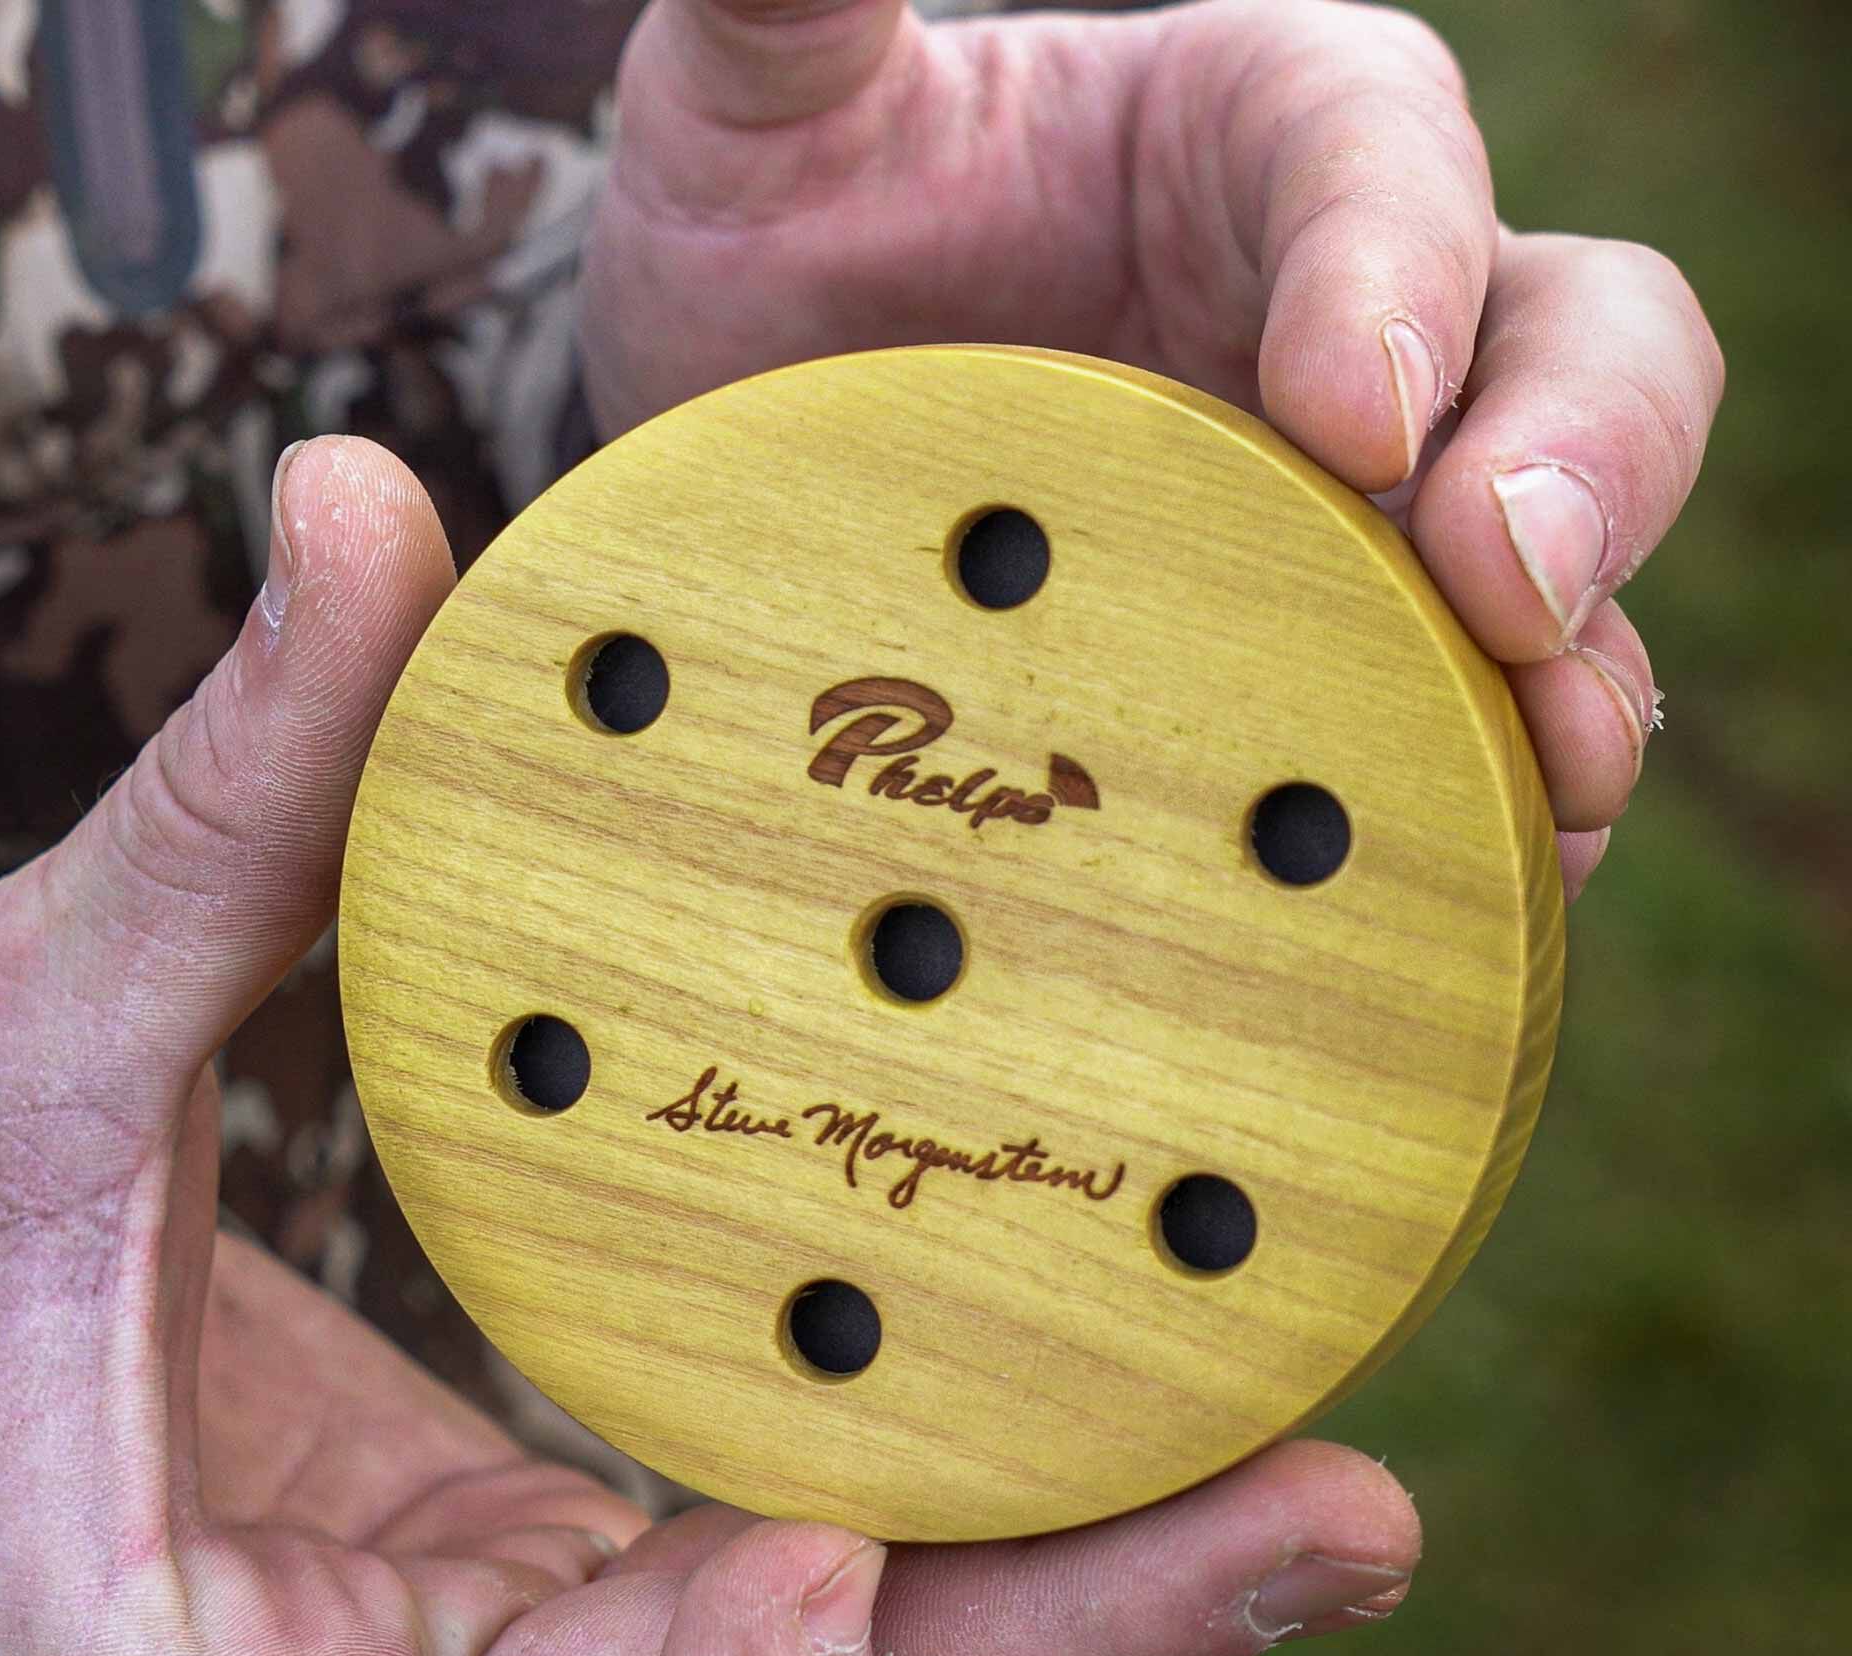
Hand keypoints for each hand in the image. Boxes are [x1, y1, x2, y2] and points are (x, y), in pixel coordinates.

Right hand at [0, 438, 1417, 1655]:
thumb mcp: (19, 1032)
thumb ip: (222, 799)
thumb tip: (358, 502)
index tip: (825, 1563)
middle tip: (1346, 1516)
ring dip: (1092, 1625)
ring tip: (1329, 1503)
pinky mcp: (570, 1583)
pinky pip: (811, 1606)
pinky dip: (992, 1572)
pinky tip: (1168, 1480)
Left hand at [581, 0, 1724, 899]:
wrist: (762, 441)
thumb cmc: (776, 245)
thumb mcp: (755, 113)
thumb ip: (796, 12)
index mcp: (1245, 130)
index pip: (1384, 152)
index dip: (1401, 272)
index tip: (1349, 421)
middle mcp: (1351, 312)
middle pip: (1577, 343)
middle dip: (1578, 468)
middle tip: (1509, 599)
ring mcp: (1357, 510)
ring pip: (1564, 566)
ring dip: (1571, 679)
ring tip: (1543, 791)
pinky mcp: (1325, 666)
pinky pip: (1457, 730)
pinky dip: (1476, 806)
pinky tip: (1465, 891)